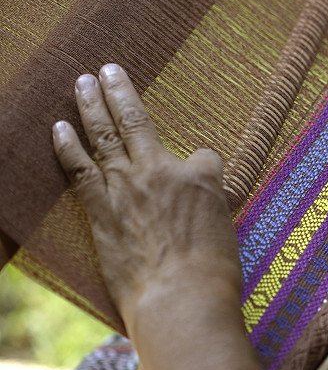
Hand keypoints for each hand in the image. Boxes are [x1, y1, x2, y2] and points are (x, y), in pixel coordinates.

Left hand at [52, 64, 241, 332]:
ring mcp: (127, 189)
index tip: (203, 185)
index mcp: (199, 175)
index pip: (201, 157)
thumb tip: (200, 196)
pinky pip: (79, 170)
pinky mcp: (101, 212)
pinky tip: (59, 127)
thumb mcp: (227, 230)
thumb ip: (211, 207)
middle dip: (121, 92)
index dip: (203, 168)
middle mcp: (160, 172)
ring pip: (104, 136)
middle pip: (136, 122)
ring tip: (82, 82)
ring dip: (90, 105)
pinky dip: (68, 146)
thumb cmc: (211, 272)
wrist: (182, 301)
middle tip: (109, 69)